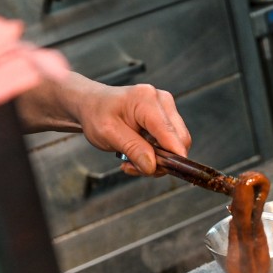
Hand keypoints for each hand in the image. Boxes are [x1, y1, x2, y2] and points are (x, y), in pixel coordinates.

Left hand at [16, 72, 191, 175]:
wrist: (92, 105)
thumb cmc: (96, 114)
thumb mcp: (108, 134)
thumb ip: (132, 149)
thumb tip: (152, 166)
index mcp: (147, 100)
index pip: (172, 135)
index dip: (171, 158)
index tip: (156, 172)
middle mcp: (162, 101)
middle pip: (180, 141)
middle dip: (161, 161)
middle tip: (135, 166)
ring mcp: (167, 108)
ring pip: (177, 144)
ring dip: (157, 159)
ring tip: (132, 160)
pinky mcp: (167, 116)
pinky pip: (171, 142)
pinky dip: (157, 154)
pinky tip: (139, 153)